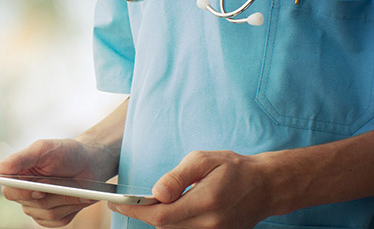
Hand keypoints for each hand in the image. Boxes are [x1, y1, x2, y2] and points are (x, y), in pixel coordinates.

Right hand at [0, 138, 117, 226]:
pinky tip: (77, 196)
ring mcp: (38, 207)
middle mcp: (24, 193)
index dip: (21, 192)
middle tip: (64, 183)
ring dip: (64, 199)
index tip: (38, 189)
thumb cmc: (66, 152)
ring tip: (75, 186)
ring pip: (46, 213)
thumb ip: (20, 158)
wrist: (91, 163)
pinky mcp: (53, 217)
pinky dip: (71, 207)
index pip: (9, 190)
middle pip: (29, 205)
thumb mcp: (43, 149)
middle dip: (50, 194)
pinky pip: (57, 220)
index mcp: (17, 175)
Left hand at [108, 150, 274, 228]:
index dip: (135, 212)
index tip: (117, 206)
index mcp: (205, 203)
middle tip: (128, 203)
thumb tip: (156, 193)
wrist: (266, 186)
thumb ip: (177, 177)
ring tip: (150, 204)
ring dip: (159, 219)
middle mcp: (210, 224)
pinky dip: (173, 223)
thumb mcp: (203, 160)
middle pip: (164, 227)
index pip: (160, 216)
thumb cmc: (234, 168)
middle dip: (144, 215)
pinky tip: (172, 209)